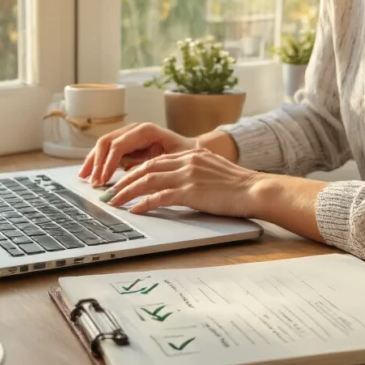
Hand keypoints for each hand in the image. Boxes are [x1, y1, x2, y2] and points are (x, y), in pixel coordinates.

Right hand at [79, 123, 197, 187]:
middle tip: (92, 181)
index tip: (103, 179)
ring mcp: (130, 136)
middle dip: (96, 162)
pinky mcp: (129, 145)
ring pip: (104, 145)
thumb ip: (153, 165)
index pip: (118, 145)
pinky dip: (100, 162)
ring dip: (93, 161)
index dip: (108, 163)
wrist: (195, 149)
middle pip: (106, 142)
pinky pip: (109, 151)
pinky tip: (94, 174)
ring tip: (85, 177)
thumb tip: (131, 175)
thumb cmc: (188, 154)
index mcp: (145, 130)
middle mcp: (135, 130)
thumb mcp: (173, 159)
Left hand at [103, 148, 264, 216]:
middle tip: (108, 193)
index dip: (134, 171)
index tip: (121, 181)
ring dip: (126, 191)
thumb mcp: (213, 170)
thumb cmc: (239, 186)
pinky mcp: (191, 191)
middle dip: (123, 181)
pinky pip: (160, 197)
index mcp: (190, 155)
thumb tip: (178, 184)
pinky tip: (134, 210)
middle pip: (145, 168)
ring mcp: (188, 175)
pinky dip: (144, 203)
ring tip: (113, 202)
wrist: (256, 189)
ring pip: (147, 180)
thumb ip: (194, 171)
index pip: (154, 160)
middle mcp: (186, 161)